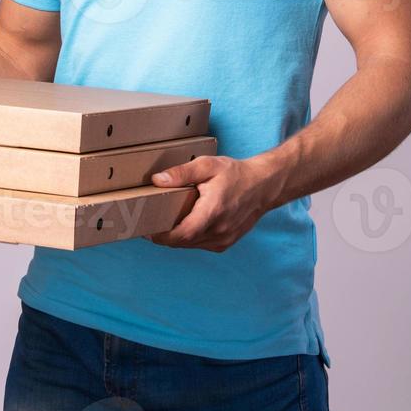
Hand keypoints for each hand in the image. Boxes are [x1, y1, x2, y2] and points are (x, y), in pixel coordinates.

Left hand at [147, 155, 282, 252]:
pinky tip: (182, 225)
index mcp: (213, 211)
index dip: (162, 236)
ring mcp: (224, 238)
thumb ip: (181, 173)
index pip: (183, 234)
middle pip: (183, 242)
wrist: (264, 186)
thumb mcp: (207, 165)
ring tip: (160, 224)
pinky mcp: (226, 242)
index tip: (146, 229)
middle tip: (147, 224)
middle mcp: (220, 229)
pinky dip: (189, 238)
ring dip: (175, 238)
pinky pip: (200, 244)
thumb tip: (157, 180)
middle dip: (163, 236)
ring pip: (191, 245)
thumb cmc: (235, 174)